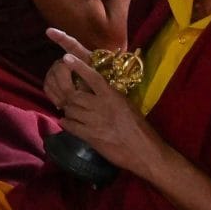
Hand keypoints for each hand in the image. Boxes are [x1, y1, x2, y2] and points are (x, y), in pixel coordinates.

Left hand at [43, 29, 161, 179]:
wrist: (144, 152)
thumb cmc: (139, 128)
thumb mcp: (127, 105)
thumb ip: (111, 96)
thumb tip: (98, 89)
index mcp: (112, 96)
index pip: (93, 77)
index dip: (78, 66)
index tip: (66, 57)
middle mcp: (101, 106)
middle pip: (74, 95)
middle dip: (69, 97)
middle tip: (70, 99)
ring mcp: (94, 122)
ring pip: (70, 110)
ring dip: (69, 111)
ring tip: (73, 113)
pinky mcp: (90, 137)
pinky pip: (70, 126)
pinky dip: (67, 123)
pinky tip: (68, 123)